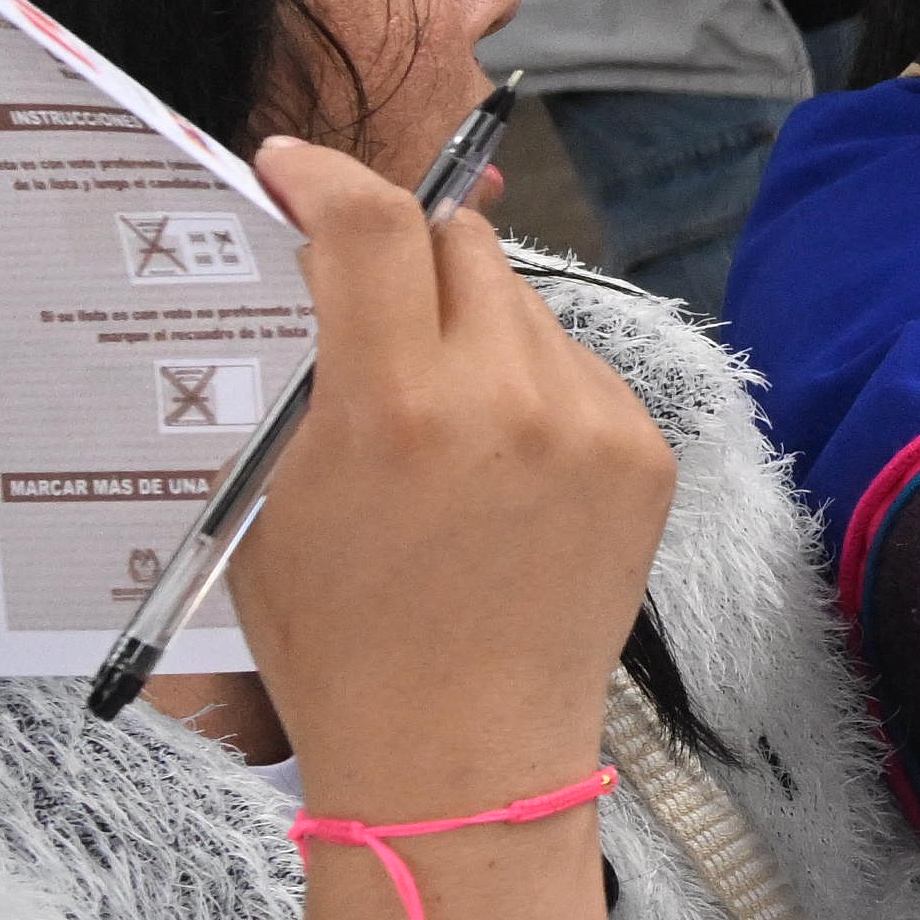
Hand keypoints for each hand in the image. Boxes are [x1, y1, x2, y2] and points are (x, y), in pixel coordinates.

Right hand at [243, 133, 677, 919]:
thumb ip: (310, 373)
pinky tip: (498, 458)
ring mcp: (590, 423)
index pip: (370, 223)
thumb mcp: (274, 496)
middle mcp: (505, 397)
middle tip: (364, 292)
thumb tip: (328, 267)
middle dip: (403, 252)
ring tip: (436, 407)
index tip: (293, 168)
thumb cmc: (342, 639)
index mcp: (393, 406)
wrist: (462, 750)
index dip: (325, 175)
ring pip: (522, 304)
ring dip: (471, 322)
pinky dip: (532, 382)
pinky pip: (578, 368)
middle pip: (458, 243)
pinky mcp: (644, 454)